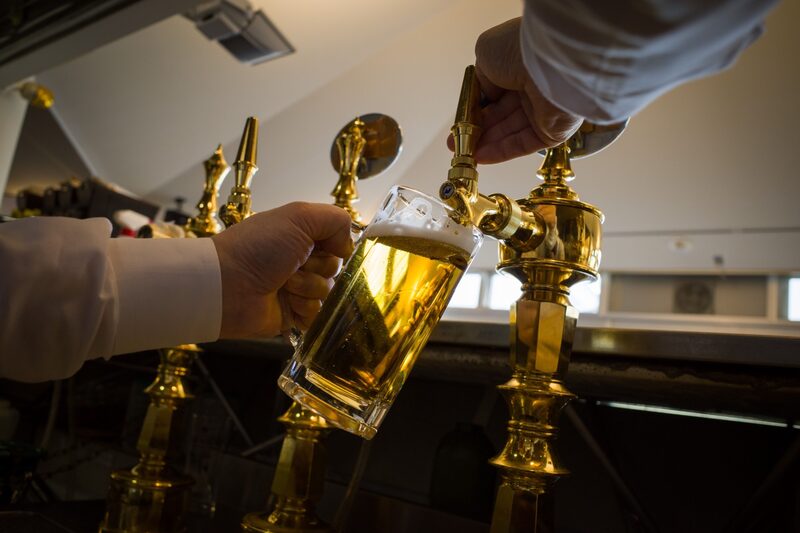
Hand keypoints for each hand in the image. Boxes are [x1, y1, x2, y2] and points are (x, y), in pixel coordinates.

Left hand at [211, 202, 352, 338]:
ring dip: (307, 288)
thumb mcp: (299, 216)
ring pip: (328, 292)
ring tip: (283, 285)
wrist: (227, 286)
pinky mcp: (294, 314)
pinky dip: (305, 310)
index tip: (317, 245)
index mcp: (302, 235)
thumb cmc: (257, 247)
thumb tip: (348, 246)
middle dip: (317, 268)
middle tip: (292, 266)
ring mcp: (298, 289)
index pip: (339, 242)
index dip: (334, 246)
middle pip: (336, 268)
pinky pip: (318, 315)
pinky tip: (288, 304)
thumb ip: (335, 220)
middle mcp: (301, 261)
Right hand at [454, 17, 581, 163]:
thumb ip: (482, 79)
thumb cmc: (517, 50)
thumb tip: (485, 99)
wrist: (551, 63)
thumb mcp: (486, 54)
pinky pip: (522, 144)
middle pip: (501, 115)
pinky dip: (501, 151)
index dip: (476, 108)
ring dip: (486, 143)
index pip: (495, 93)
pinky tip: (480, 157)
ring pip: (509, 132)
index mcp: (519, 65)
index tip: (460, 120)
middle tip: (457, 141)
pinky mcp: (551, 132)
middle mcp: (533, 88)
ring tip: (464, 152)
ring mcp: (543, 111)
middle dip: (477, 129)